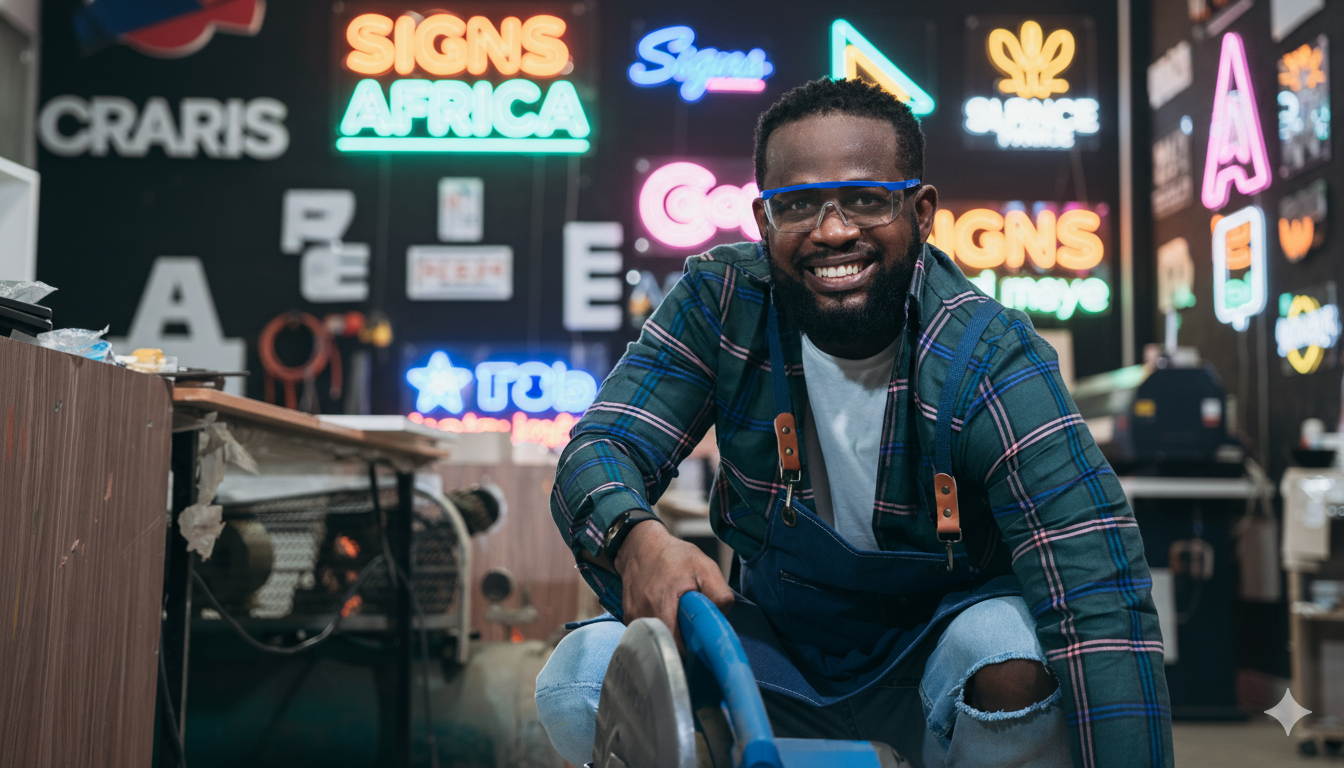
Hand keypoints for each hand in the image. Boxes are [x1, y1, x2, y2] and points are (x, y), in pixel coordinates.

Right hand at [613, 517, 734, 650]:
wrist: (641, 546)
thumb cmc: (675, 556)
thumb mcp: (705, 567)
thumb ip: (719, 593)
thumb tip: (721, 617)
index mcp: (664, 603)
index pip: (677, 646)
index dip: (692, 649)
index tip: (702, 644)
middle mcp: (644, 614)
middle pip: (667, 646)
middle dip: (682, 644)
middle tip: (694, 633)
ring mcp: (633, 617)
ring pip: (656, 640)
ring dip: (670, 636)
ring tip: (680, 621)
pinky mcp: (628, 617)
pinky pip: (648, 632)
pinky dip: (659, 629)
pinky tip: (666, 615)